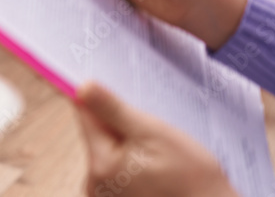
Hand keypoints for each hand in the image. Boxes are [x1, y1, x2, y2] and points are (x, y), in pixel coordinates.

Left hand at [76, 82, 237, 196]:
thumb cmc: (192, 180)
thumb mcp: (154, 134)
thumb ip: (114, 110)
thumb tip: (82, 87)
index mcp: (100, 166)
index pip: (85, 115)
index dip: (101, 99)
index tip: (117, 93)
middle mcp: (95, 184)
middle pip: (97, 133)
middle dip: (120, 124)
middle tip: (150, 130)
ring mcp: (105, 195)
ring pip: (110, 149)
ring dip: (129, 143)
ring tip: (159, 153)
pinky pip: (118, 167)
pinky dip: (134, 160)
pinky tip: (156, 166)